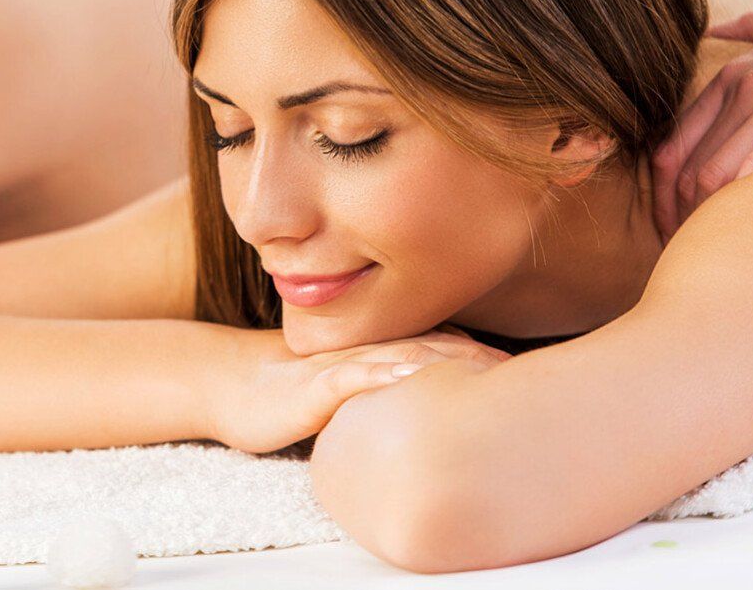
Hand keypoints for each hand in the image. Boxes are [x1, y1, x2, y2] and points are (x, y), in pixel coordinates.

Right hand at [206, 327, 506, 455]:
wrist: (227, 386)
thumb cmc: (288, 393)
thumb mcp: (344, 390)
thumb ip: (382, 387)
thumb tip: (425, 404)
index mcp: (376, 353)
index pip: (440, 348)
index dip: (479, 357)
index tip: (525, 372)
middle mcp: (364, 352)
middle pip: (433, 349)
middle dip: (478, 360)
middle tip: (525, 373)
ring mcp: (340, 366)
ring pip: (401, 358)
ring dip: (446, 362)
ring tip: (488, 370)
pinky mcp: (315, 387)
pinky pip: (355, 378)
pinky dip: (387, 376)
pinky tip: (413, 377)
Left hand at [654, 0, 752, 236]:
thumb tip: (716, 28)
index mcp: (733, 75)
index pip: (672, 146)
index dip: (661, 195)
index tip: (669, 228)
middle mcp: (743, 86)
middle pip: (685, 167)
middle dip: (675, 218)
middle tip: (682, 254)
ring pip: (714, 171)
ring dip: (704, 219)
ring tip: (709, 254)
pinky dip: (744, 201)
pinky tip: (747, 231)